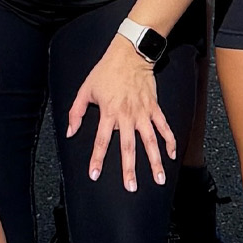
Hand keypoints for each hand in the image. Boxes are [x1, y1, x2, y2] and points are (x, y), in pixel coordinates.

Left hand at [66, 34, 175, 191]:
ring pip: (150, 141)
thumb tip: (70, 132)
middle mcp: (126, 116)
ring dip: (155, 161)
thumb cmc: (105, 72)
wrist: (129, 54)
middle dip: (129, 169)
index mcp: (108, 112)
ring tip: (159, 179)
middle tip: (131, 188)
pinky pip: (164, 127)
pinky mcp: (154, 107)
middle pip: (128, 147)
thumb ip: (76, 112)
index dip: (97, 159)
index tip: (94, 175)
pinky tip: (172, 155)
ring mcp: (142, 113)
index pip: (101, 141)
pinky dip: (169, 141)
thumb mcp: (85, 89)